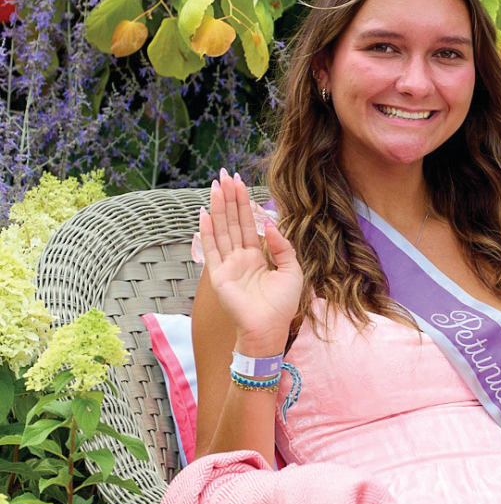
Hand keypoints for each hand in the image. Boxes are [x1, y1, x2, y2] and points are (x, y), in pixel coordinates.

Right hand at [199, 169, 303, 355]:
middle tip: (224, 174)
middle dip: (229, 198)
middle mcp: (240, 257)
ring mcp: (228, 265)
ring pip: (222, 230)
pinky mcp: (219, 275)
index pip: (248, 224)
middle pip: (233, 221)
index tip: (239, 182)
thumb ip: (282, 246)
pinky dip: (207, 232)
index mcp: (257, 256)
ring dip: (219, 207)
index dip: (244, 203)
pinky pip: (212, 249)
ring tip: (216, 186)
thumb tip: (270, 225)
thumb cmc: (282, 304)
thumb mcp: (291, 270)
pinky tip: (205, 214)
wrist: (269, 329)